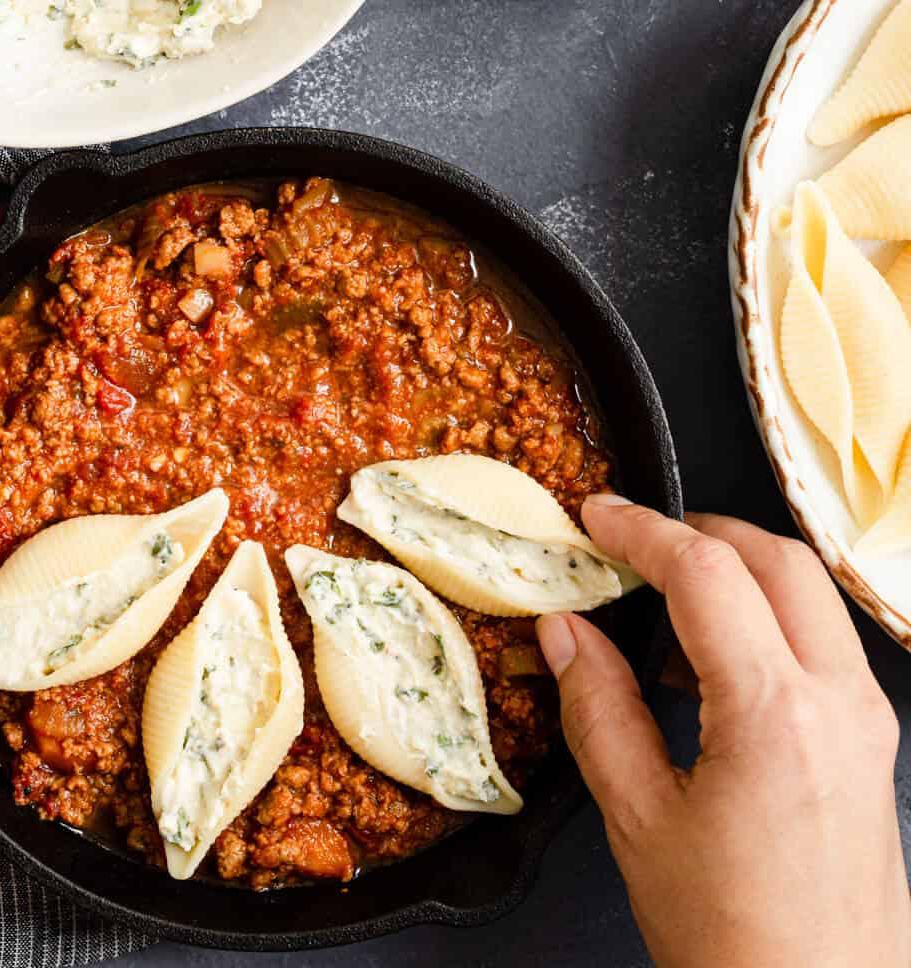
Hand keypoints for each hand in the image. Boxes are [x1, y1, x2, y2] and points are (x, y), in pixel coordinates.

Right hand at [537, 498, 909, 967]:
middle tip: (630, 545)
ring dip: (739, 573)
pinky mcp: (874, 746)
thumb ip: (599, 708)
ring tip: (663, 606)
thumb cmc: (733, 943)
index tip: (595, 516)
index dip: (642, 530)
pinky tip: (710, 669)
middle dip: (700, 533)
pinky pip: (824, 644)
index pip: (707, 571)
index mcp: (776, 713)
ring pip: (809, 594)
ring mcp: (867, 722)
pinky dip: (769, 621)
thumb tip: (565, 631)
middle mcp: (839, 701)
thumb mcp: (640, 822)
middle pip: (776, 557)